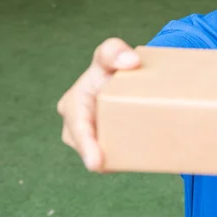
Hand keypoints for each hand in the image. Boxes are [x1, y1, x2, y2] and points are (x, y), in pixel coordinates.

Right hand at [57, 38, 139, 171]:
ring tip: (136, 161)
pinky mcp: (108, 146)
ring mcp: (93, 139)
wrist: (127, 77)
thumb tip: (131, 62)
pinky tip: (142, 160)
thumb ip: (114, 51)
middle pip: (91, 148)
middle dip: (104, 158)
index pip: (79, 129)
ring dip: (118, 160)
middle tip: (121, 164)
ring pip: (105, 157)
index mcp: (74, 105)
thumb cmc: (113, 64)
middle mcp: (78, 126)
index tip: (97, 163)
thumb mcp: (110, 54)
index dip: (86, 146)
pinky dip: (127, 160)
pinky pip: (116, 159)